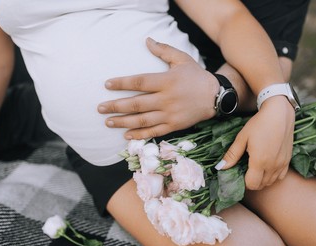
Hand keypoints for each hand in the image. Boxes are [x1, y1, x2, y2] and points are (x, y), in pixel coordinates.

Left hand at [98, 37, 217, 139]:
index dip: (121, 83)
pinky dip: (139, 135)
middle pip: (136, 104)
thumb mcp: (182, 59)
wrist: (215, 97)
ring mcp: (169, 115)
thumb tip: (147, 40)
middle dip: (115, 107)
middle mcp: (166, 99)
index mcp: (166, 81)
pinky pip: (154, 132)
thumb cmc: (196, 76)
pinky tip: (126, 135)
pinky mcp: (174, 126)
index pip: (139, 82)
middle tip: (100, 108)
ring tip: (108, 122)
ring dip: (123, 122)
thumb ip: (163, 50)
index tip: (106, 84)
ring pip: (142, 120)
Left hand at [215, 96, 294, 189]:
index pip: (252, 184)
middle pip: (261, 185)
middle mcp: (273, 166)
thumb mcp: (242, 138)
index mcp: (260, 161)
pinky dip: (273, 175)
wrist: (279, 113)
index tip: (240, 173)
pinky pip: (280, 176)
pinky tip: (267, 166)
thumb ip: (232, 155)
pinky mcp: (288, 160)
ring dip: (262, 179)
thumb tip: (220, 168)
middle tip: (246, 170)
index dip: (244, 182)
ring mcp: (282, 164)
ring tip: (255, 167)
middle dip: (252, 181)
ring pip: (271, 182)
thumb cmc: (259, 124)